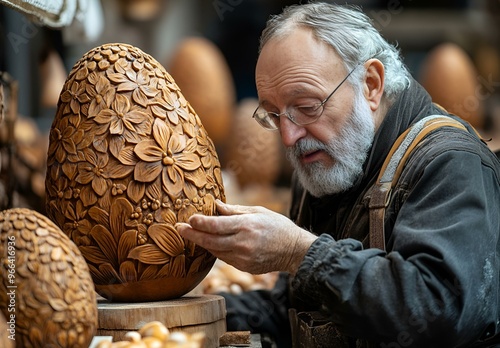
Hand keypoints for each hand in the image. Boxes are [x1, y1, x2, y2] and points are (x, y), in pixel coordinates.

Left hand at [176, 200, 316, 274]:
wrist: (294, 250)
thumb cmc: (277, 226)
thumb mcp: (258, 211)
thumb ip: (235, 210)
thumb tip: (216, 206)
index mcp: (246, 226)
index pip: (216, 225)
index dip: (200, 223)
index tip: (189, 219)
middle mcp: (243, 243)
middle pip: (210, 241)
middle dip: (192, 235)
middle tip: (180, 229)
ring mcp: (243, 257)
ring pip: (215, 251)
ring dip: (203, 243)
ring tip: (192, 235)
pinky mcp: (244, 267)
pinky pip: (224, 258)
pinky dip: (216, 250)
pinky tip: (211, 244)